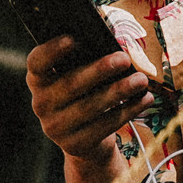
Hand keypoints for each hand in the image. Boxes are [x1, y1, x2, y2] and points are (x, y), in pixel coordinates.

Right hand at [26, 37, 151, 164]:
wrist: (84, 137)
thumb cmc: (84, 94)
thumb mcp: (77, 76)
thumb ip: (85, 61)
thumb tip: (113, 48)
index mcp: (38, 79)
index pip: (36, 62)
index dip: (52, 50)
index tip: (73, 39)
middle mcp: (41, 104)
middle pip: (70, 84)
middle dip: (99, 70)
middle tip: (124, 59)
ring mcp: (56, 127)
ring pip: (91, 107)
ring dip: (119, 91)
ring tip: (141, 80)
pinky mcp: (76, 144)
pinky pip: (105, 125)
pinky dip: (128, 110)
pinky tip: (145, 99)